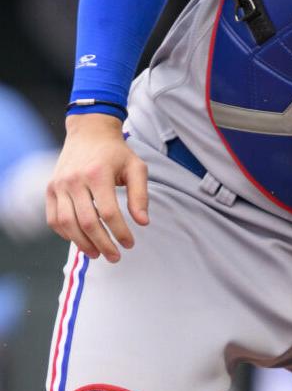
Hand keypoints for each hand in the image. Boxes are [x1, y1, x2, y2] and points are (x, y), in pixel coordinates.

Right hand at [47, 114, 148, 261]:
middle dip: (103, 244)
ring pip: (67, 223)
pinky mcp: (50, 189)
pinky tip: (80, 241)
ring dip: (82, 244)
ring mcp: (59, 184)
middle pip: (87, 222)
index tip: (130, 244)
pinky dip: (65, 234)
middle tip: (116, 257)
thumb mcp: (136, 168)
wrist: (88, 133)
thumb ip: (140, 195)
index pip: (109, 213)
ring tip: (97, 255)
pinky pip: (53, 218)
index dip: (120, 232)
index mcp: (97, 174)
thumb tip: (143, 223)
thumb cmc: (116, 153)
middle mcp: (74, 180)